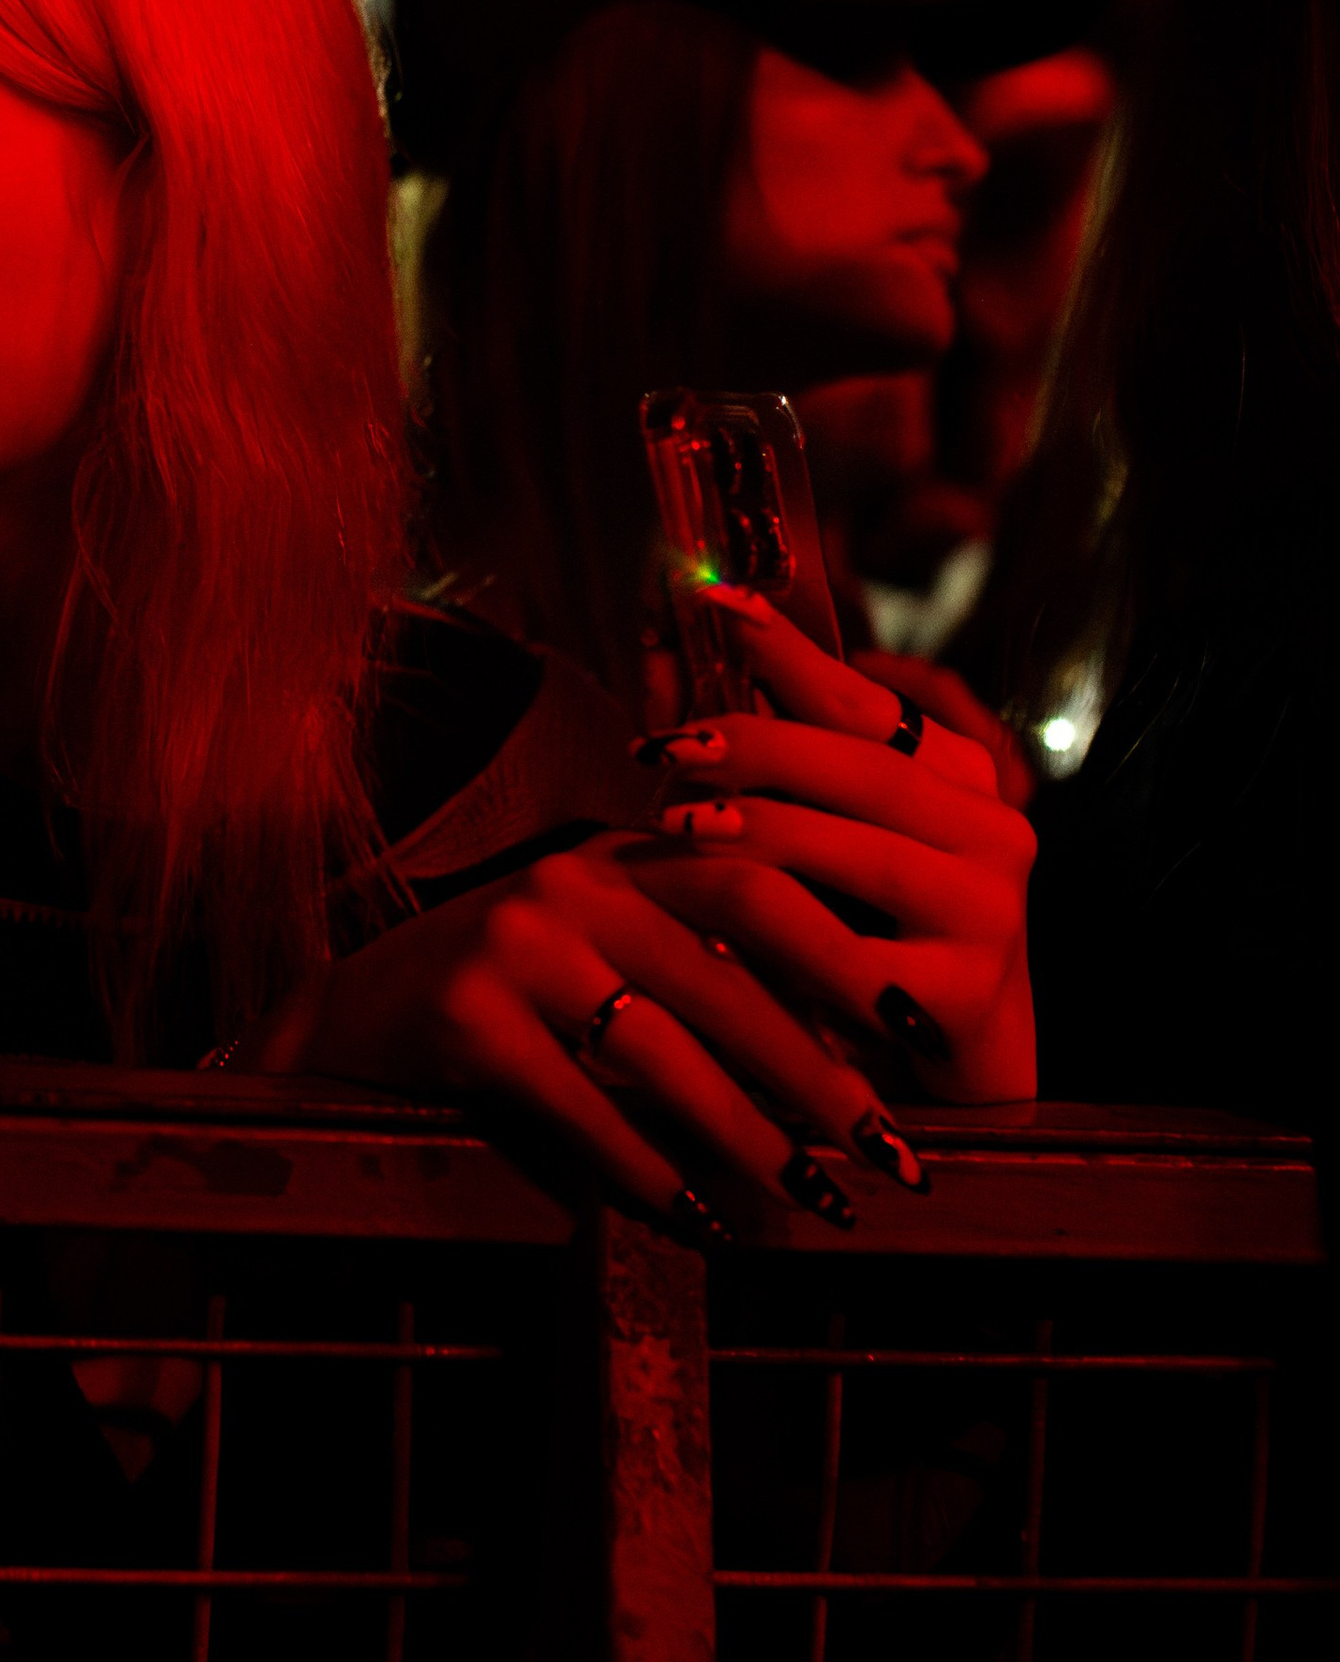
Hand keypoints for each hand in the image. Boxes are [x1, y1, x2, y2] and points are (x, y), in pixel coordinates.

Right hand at [272, 821, 906, 1234]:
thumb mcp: (603, 947)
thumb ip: (699, 961)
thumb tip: (847, 1045)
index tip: (921, 1031)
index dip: (845, 956)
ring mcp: (513, 946)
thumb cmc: (507, 996)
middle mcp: (572, 884)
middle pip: (727, 970)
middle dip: (821, 1068)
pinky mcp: (465, 1020)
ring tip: (813, 1198)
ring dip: (748, 1134)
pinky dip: (646, 1170)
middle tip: (893, 1150)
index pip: (757, 882)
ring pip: (661, 1048)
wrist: (348, 1019)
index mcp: (621, 857)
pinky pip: (581, 1108)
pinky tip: (700, 1222)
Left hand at [631, 586, 1035, 1101]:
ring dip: (756, 832)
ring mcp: (988, 913)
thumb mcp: (836, 835)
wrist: (960, 1062)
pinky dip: (771, 936)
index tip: (715, 599)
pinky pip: (848, 956)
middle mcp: (994, 832)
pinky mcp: (962, 994)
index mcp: (965, 778)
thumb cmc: (874, 932)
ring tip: (675, 822)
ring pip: (853, 852)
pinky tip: (710, 922)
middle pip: (860, 769)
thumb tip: (678, 655)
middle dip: (755, 747)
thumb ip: (778, 761)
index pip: (866, 702)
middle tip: (667, 745)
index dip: (790, 652)